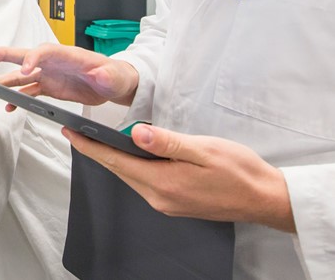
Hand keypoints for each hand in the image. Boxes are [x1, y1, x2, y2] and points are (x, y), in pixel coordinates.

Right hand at [0, 43, 139, 108]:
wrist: (114, 84)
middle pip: (25, 56)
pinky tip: (9, 106)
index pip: (45, 51)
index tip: (24, 70)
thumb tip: (99, 73)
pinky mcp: (50, 87)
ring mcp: (50, 75)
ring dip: (5, 82)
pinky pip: (29, 92)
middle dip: (5, 55)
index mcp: (67, 55)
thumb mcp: (115, 76)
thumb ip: (107, 75)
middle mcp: (54, 63)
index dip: (32, 58)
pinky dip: (18, 99)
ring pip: (22, 77)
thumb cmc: (115, 75)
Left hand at [64, 124, 295, 232]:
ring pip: (131, 176)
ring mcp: (166, 203)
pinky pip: (144, 182)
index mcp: (163, 182)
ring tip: (97, 139)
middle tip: (76, 132)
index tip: (70, 133)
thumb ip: (168, 143)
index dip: (90, 146)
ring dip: (114, 159)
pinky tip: (132, 154)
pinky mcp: (175, 203)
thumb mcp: (204, 149)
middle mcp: (159, 197)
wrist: (264, 198)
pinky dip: (132, 167)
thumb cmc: (239, 171)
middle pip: (119, 170)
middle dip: (96, 150)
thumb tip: (135, 134)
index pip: (116, 161)